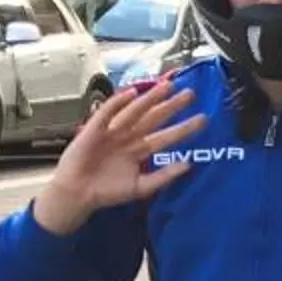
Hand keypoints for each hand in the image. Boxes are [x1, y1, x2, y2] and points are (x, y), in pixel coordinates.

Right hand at [35, 78, 205, 234]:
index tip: (203, 119)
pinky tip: (132, 93)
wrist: (78, 194)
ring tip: (167, 86)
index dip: (184, 127)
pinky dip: (118, 103)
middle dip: (171, 106)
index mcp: (140, 150)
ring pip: (135, 111)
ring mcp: (113, 132)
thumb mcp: (142, 187)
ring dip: (150, 98)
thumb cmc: (107, 191)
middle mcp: (129, 137)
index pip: (166, 136)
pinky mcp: (95, 129)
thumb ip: (165, 176)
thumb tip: (188, 165)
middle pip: (154, 118)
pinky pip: (108, 113)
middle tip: (190, 94)